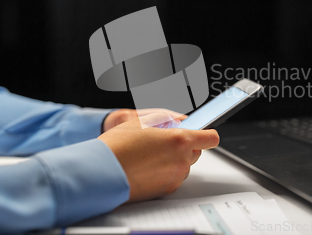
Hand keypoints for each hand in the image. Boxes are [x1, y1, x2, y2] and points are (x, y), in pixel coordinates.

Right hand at [98, 113, 219, 202]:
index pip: (210, 137)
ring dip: (175, 160)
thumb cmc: (117, 146)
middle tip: (164, 142)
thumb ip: (164, 120)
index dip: (206, 134)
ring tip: (151, 155)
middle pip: (196, 151)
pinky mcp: (166, 190)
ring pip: (184, 165)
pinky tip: (148, 167)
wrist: (101, 172)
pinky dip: (166, 173)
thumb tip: (175, 121)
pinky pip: (174, 178)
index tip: (202, 133)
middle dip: (185, 146)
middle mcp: (181, 160)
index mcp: (179, 140)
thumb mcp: (141, 122)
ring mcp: (175, 177)